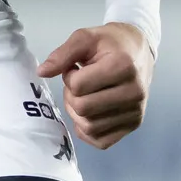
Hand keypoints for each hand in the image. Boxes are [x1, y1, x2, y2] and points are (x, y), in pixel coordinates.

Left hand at [38, 23, 153, 147]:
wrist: (139, 51)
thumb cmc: (110, 43)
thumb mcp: (85, 38)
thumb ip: (62, 54)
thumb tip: (41, 73)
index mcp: (123, 66)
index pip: (78, 86)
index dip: (69, 77)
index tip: (76, 69)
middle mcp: (134, 92)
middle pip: (82, 108)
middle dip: (72, 96)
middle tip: (79, 84)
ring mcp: (135, 111)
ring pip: (89, 127)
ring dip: (78, 113)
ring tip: (85, 96)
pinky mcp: (134, 125)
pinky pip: (101, 141)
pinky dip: (88, 130)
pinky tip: (90, 112)